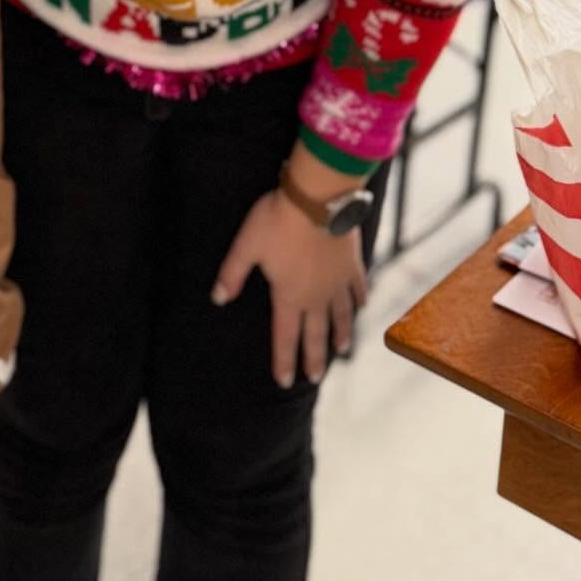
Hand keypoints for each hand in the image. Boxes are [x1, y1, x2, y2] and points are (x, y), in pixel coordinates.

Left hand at [213, 190, 368, 387]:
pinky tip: (363, 306)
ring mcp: (338, 282)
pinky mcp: (353, 265)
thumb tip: (217, 299)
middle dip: (314, 358)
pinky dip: (361, 300)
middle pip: (316, 334)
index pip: (285, 337)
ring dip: (341, 334)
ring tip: (342, 349)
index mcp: (289, 296)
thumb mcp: (247, 246)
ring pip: (342, 316)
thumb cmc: (278, 221)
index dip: (283, 360)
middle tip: (315, 378)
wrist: (318, 199)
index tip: (284, 382)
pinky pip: (359, 288)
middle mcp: (316, 297)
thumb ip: (232, 274)